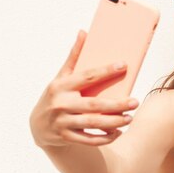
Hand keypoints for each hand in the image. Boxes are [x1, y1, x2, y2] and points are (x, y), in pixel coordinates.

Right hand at [29, 31, 138, 146]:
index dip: (105, 71)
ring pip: (92, 123)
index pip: (86, 76)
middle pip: (94, 104)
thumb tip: (84, 32)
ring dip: (113, 122)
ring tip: (129, 118)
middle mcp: (61, 104)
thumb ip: (74, 57)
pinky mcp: (66, 137)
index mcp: (61, 86)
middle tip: (135, 102)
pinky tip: (118, 132)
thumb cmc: (56, 96)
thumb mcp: (61, 76)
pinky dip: (105, 137)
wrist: (38, 126)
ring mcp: (63, 122)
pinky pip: (89, 139)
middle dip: (116, 104)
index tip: (124, 65)